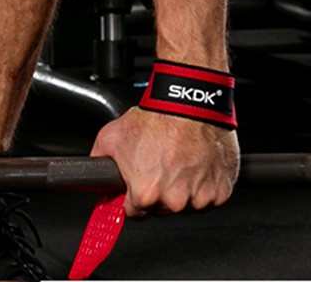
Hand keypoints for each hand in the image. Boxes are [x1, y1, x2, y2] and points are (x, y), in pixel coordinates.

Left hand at [90, 106, 239, 217]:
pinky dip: (202, 184)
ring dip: (181, 189)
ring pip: (185, 204)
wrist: (188, 105)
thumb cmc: (155, 118)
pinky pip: (208, 197)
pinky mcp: (221, 193)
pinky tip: (194, 164)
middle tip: (158, 165)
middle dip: (157, 192)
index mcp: (145, 194)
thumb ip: (99, 161)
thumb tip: (96, 176)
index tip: (135, 187)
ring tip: (176, 160)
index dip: (131, 197)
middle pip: (160, 209)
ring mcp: (200, 199)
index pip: (134, 212)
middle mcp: (173, 201)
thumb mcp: (111, 137)